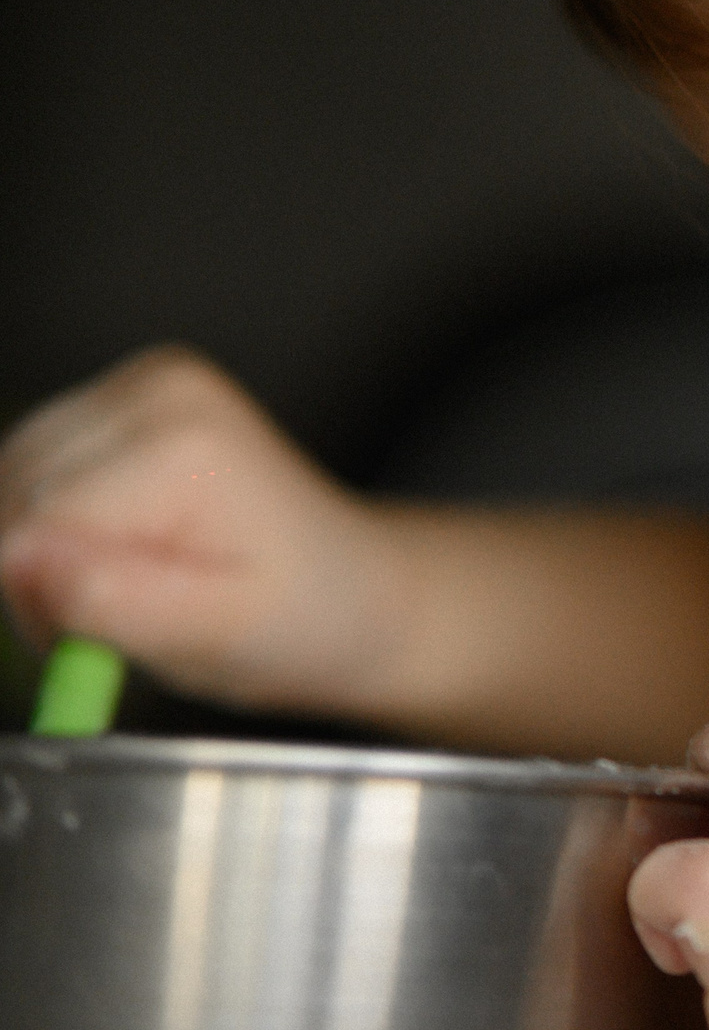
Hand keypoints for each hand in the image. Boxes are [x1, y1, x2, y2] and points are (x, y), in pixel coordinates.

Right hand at [0, 346, 395, 714]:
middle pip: (15, 494)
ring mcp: (147, 385)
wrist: (354, 587)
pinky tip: (121, 549)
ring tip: (128, 588)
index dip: (41, 600)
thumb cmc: (302, 618)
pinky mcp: (130, 397)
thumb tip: (21, 559)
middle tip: (112, 623)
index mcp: (185, 449)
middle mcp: (164, 394)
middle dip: (39, 574)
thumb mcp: (215, 635)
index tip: (87, 644)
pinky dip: (55, 519)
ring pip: (14, 477)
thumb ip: (113, 599)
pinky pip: (36, 464)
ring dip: (42, 548)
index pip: (31, 528)